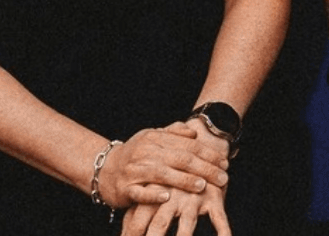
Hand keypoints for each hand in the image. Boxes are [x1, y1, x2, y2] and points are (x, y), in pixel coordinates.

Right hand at [97, 123, 228, 208]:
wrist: (103, 169)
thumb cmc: (135, 153)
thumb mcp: (152, 137)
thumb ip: (173, 133)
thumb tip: (193, 132)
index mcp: (156, 138)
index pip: (188, 145)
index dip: (208, 153)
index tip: (224, 162)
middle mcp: (146, 152)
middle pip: (180, 159)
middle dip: (204, 168)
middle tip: (222, 177)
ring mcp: (135, 170)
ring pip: (163, 174)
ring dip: (184, 181)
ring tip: (202, 186)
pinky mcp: (126, 189)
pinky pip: (140, 192)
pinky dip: (153, 194)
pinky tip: (166, 197)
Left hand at [121, 182, 230, 235]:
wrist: (196, 152)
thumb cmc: (166, 178)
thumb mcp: (149, 191)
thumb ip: (134, 215)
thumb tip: (123, 234)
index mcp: (154, 193)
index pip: (138, 221)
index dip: (131, 233)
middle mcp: (173, 197)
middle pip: (160, 225)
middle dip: (154, 235)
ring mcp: (194, 197)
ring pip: (187, 225)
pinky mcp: (214, 198)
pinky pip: (219, 218)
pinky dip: (222, 230)